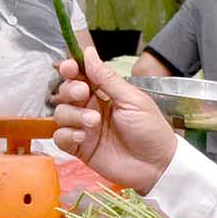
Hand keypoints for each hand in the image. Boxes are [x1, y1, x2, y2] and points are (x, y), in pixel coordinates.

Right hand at [51, 47, 176, 192]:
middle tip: (83, 94)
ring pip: (60, 114)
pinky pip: (60, 137)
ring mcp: (84, 129)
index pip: (80, 76)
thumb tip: (88, 52)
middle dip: (70, 90)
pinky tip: (83, 138)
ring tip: (93, 123)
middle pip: (65, 93)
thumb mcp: (132, 99)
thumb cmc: (150, 130)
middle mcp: (91, 108)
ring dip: (73, 115)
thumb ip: (107, 78)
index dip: (71, 69)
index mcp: (104, 93)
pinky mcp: (80, 148)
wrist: (156, 165)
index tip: (69, 67)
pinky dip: (67, 135)